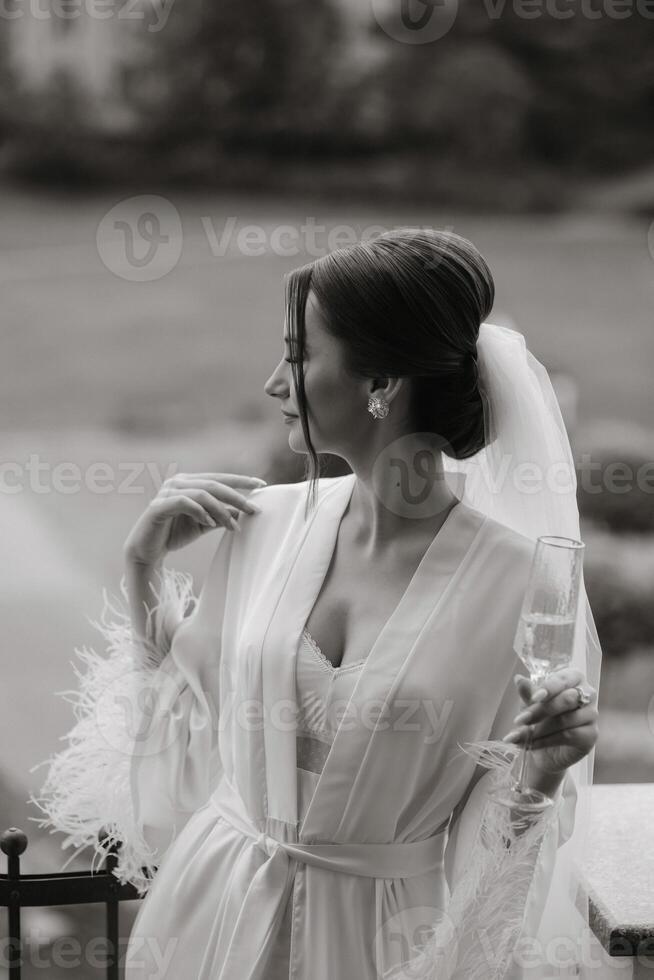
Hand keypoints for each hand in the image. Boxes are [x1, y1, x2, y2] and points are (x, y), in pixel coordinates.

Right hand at [123, 472, 265, 565]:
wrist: (148, 551)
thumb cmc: (175, 534)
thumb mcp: (205, 524)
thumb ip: (222, 515)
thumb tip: (245, 511)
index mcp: (189, 482)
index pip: (219, 478)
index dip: (241, 480)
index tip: (262, 485)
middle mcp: (178, 482)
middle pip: (214, 485)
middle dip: (237, 497)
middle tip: (254, 510)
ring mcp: (167, 492)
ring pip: (203, 494)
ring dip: (221, 510)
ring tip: (233, 526)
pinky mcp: (158, 506)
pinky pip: (184, 502)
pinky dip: (200, 511)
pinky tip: (209, 523)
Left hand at [502, 668, 598, 775]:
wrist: (546, 749)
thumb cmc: (541, 718)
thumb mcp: (531, 703)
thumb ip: (528, 692)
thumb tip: (519, 678)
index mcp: (573, 678)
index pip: (564, 679)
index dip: (549, 687)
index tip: (534, 697)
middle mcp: (588, 693)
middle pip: (567, 699)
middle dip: (540, 710)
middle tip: (520, 720)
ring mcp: (592, 714)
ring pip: (566, 719)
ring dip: (539, 729)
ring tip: (521, 735)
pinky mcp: (591, 735)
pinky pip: (569, 736)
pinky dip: (546, 740)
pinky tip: (532, 744)